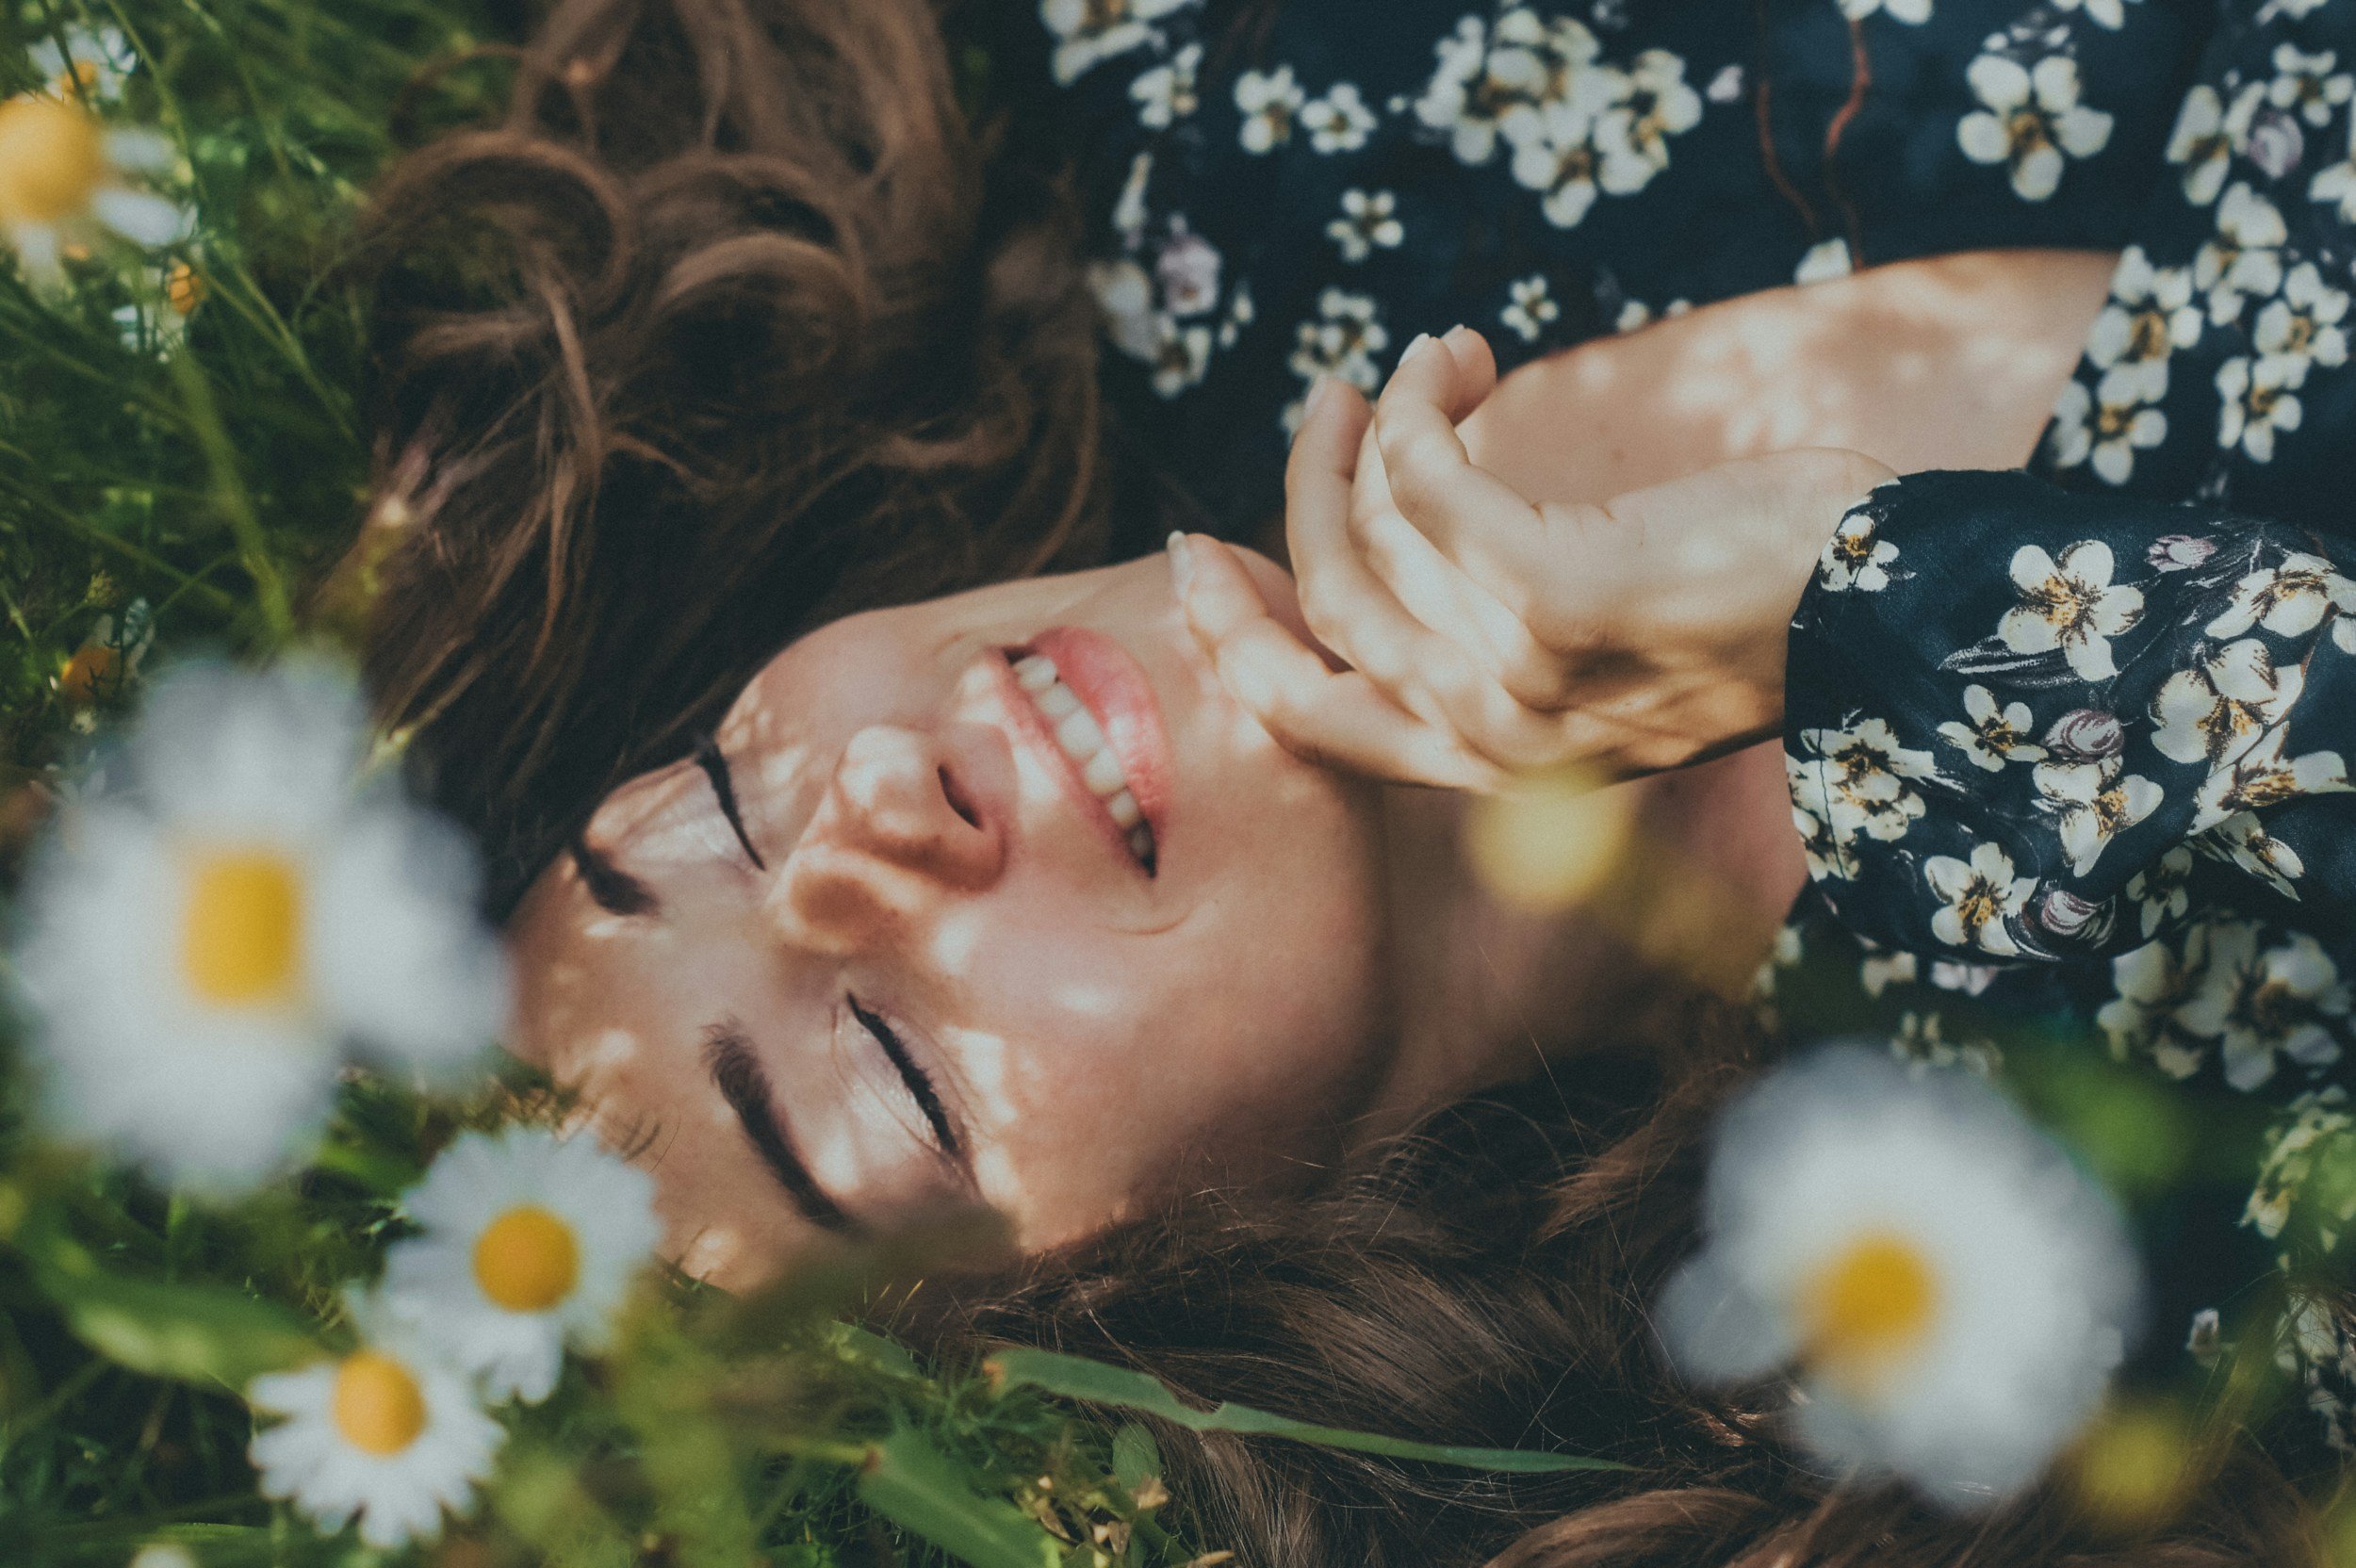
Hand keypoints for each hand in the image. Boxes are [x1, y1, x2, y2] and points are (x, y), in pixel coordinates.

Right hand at [1174, 326, 1894, 788]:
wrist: (1893, 608)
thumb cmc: (1758, 607)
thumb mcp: (1605, 647)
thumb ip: (1498, 630)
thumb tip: (1388, 534)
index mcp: (1494, 767)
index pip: (1313, 717)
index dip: (1237, 638)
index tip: (1198, 554)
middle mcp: (1491, 741)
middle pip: (1325, 607)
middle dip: (1300, 493)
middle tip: (1328, 403)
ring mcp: (1519, 675)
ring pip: (1372, 535)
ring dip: (1379, 425)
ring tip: (1434, 362)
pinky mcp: (1553, 595)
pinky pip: (1428, 484)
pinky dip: (1421, 407)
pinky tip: (1460, 360)